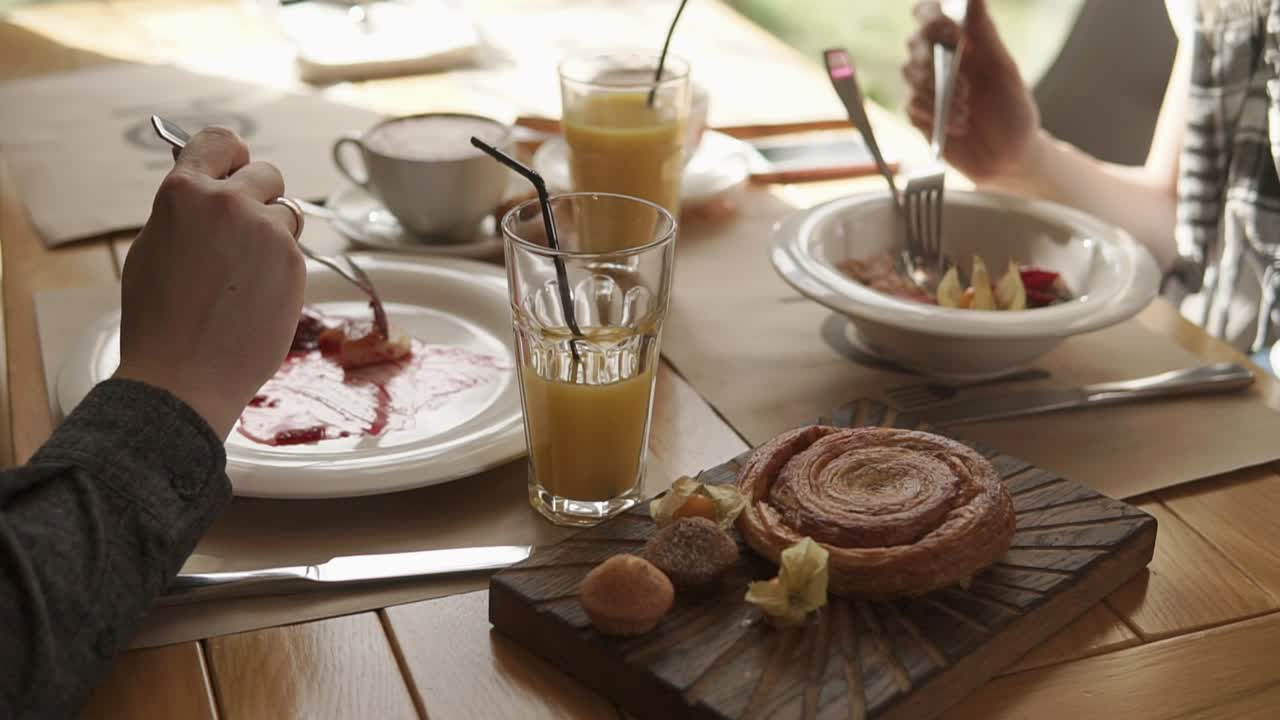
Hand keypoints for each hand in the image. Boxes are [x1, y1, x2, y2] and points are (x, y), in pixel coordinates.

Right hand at [115, 128, 305, 437]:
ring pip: (286, 213)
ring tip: (243, 273)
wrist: (185, 374)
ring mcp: (267, 232)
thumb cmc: (159, 318)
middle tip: (242, 230)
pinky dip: (281, 267)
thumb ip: (187, 209)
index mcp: (185, 191)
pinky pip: (294, 250)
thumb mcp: (154, 246)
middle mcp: (230, 202)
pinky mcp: (295, 264)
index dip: (231, 155)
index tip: (234, 167)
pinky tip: (255, 296)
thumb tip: (210, 185)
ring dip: (273, 233)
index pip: (221, 140)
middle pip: (267, 173)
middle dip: (259, 195)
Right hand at [902, 0, 1040, 181]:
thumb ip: (984, 33)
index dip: (933, 18)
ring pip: (910, 72)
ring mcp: (926, 88)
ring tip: (967, 109)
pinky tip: (959, 125)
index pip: (929, 13)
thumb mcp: (1004, 70)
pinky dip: (935, 114)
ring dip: (939, 91)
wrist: (1008, 158)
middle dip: (936, 60)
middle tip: (965, 83)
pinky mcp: (918, 114)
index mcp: (961, 42)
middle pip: (915, 42)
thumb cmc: (1012, 111)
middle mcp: (939, 60)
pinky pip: (911, 104)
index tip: (955, 36)